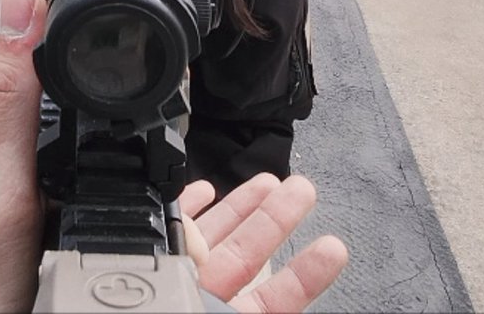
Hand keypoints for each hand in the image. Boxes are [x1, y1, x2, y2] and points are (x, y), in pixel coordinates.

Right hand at [181, 174, 347, 311]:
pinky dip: (189, 206)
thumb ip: (231, 297)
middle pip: (247, 254)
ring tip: (268, 182)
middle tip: (302, 192)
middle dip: (276, 218)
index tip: (333, 250)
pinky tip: (206, 190)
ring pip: (216, 236)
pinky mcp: (150, 253)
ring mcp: (181, 274)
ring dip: (241, 206)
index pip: (275, 301)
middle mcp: (206, 294)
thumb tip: (211, 252)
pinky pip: (174, 227)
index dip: (305, 276)